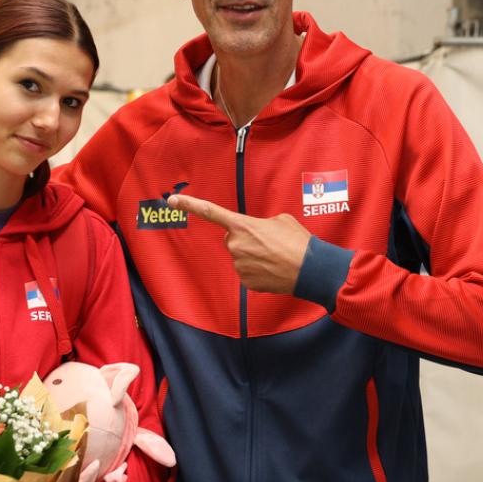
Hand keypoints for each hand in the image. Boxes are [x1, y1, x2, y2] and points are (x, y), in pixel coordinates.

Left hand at [166, 194, 310, 294]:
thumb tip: (258, 233)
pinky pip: (247, 273)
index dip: (190, 204)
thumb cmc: (298, 241)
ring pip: (240, 257)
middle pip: (232, 239)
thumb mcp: (280, 220)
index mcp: (242, 225)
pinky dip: (258, 271)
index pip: (210, 212)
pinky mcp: (246, 281)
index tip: (172, 200)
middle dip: (246, 240)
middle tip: (268, 243)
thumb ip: (261, 223)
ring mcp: (239, 265)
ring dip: (254, 256)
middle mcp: (235, 245)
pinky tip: (273, 270)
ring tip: (275, 257)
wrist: (310, 269)